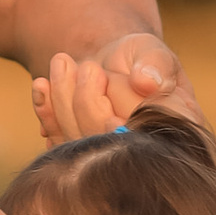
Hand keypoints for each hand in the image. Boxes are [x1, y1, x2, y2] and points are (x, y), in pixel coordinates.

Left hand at [29, 35, 202, 143]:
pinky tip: (41, 86)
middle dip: (82, 99)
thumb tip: (146, 83)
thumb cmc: (142, 59)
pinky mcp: (84, 158)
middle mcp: (145, 155)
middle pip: (104, 139)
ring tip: (60, 62)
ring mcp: (111, 161)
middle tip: (74, 62)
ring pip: (79, 141)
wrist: (118, 67)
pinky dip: (47, 114)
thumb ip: (156, 64)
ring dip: (61, 100)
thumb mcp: (153, 52)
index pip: (139, 132)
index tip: (94, 72)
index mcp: (175, 132)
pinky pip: (60, 143)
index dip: (110, 110)